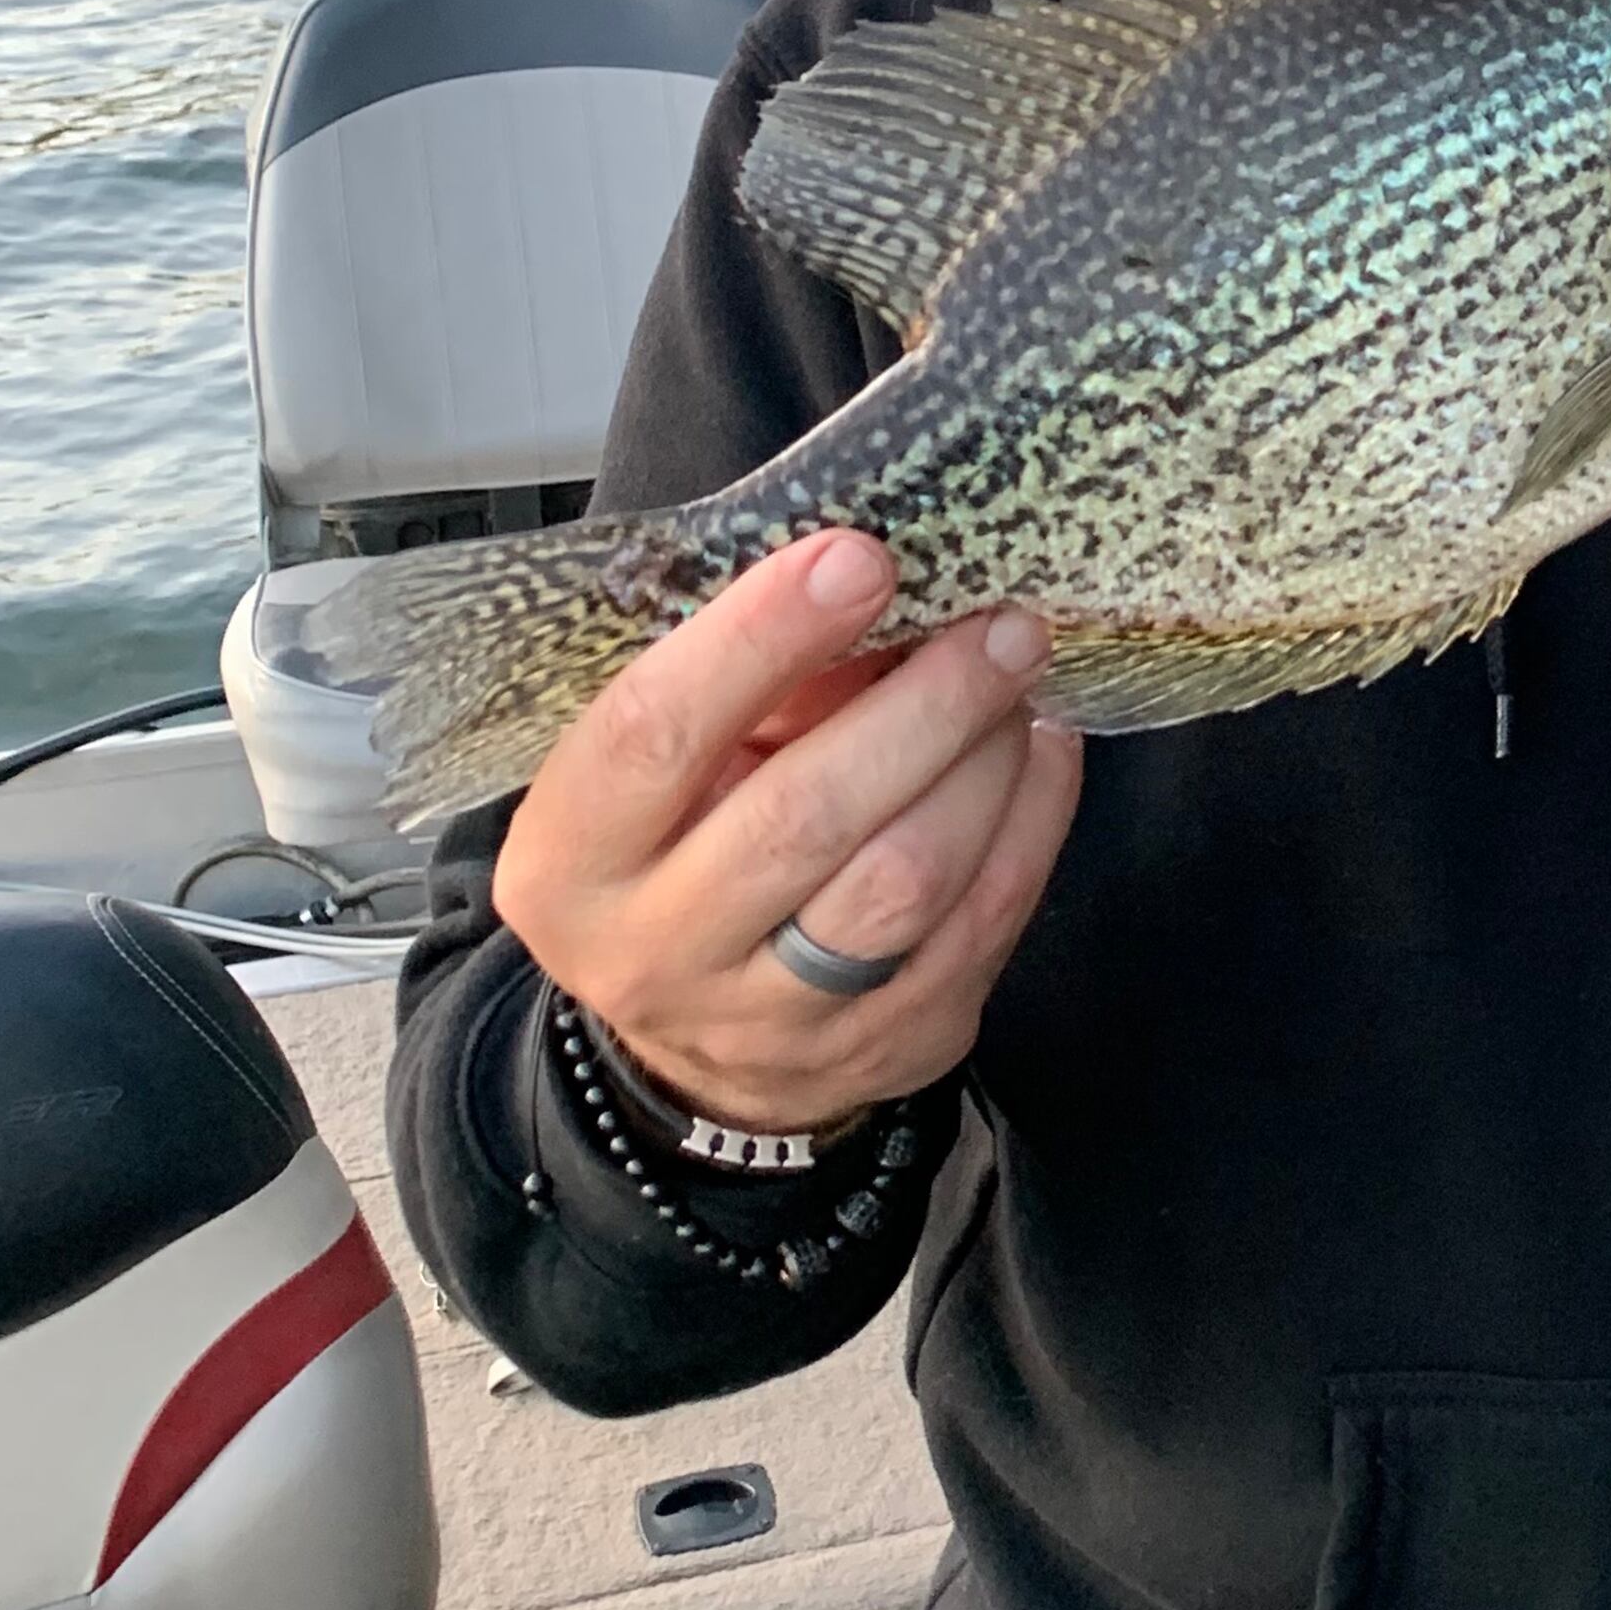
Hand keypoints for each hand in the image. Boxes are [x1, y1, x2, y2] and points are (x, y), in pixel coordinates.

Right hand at [490, 529, 1080, 1138]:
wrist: (697, 1047)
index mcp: (570, 862)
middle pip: (802, 818)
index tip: (856, 558)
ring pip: (904, 882)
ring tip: (1017, 675)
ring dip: (984, 761)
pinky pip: (982, 925)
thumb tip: (875, 587)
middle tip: (997, 621)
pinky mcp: (886, 1050)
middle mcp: (655, 954)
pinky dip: (1029, 820)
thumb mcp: (665, 772)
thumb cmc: (679, 851)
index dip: (757, 638)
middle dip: (920, 704)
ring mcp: (774, 1022)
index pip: (653, 735)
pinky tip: (1040, 749)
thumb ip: (746, 688)